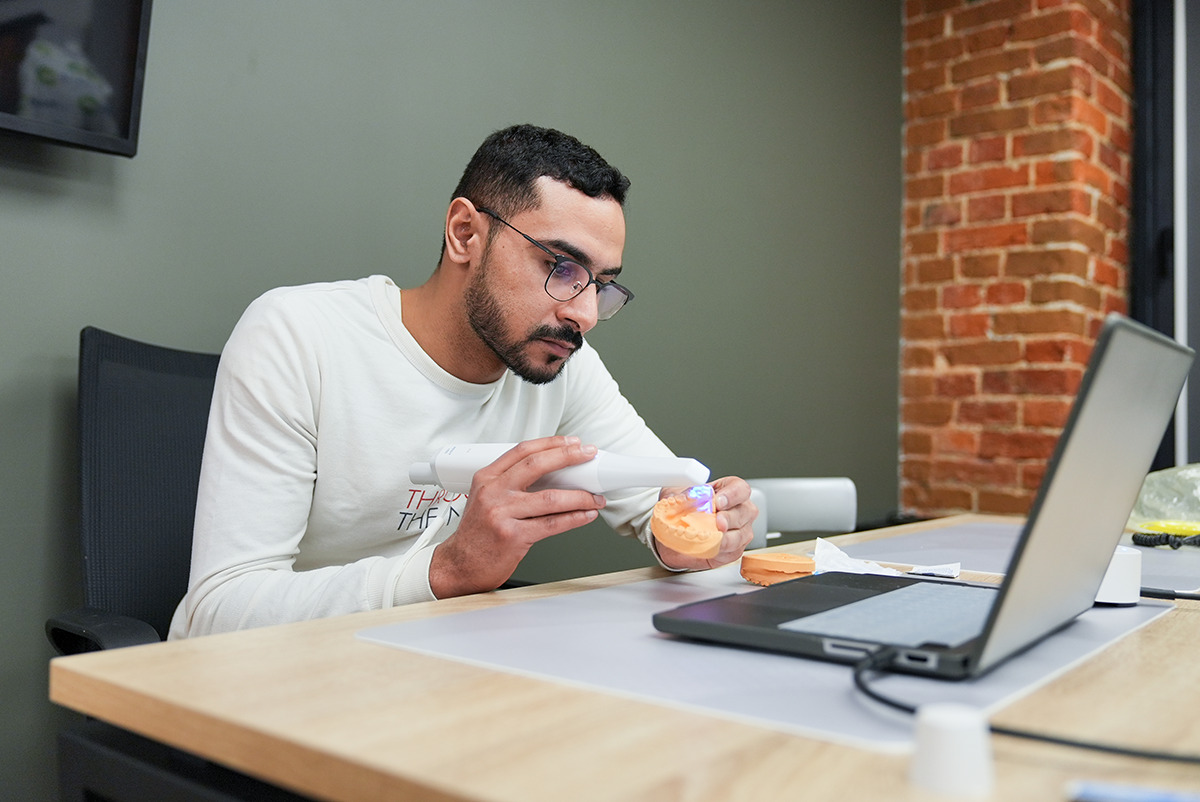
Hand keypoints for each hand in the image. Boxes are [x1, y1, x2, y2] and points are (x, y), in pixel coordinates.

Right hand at [428, 436, 605, 597]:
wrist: (459, 565)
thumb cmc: (477, 534)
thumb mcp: (486, 499)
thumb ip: (512, 484)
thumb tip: (554, 474)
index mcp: (486, 478)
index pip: (522, 450)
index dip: (551, 443)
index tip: (572, 441)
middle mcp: (493, 492)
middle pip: (537, 465)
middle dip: (568, 456)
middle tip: (588, 454)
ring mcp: (502, 514)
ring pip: (550, 498)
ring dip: (580, 496)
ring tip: (596, 497)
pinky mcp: (513, 536)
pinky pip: (551, 524)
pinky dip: (574, 518)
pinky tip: (586, 515)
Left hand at [653, 476, 756, 569]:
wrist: (674, 534)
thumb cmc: (681, 510)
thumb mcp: (675, 496)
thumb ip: (683, 496)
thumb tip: (688, 497)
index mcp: (727, 490)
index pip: (740, 488)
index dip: (732, 494)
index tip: (718, 502)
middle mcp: (739, 509)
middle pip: (746, 511)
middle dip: (729, 518)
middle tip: (717, 522)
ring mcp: (740, 530)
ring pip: (742, 534)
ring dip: (725, 538)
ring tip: (710, 538)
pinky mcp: (735, 549)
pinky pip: (734, 551)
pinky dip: (720, 550)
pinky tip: (709, 547)